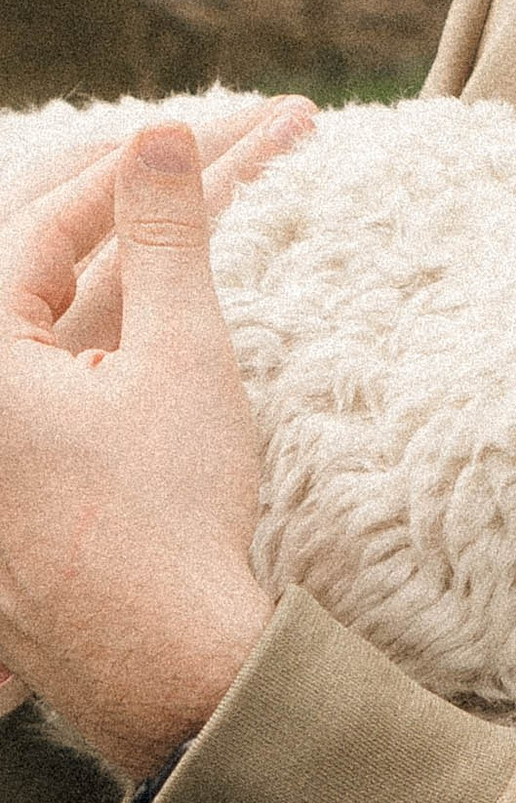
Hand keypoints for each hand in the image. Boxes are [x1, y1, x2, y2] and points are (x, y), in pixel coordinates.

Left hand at [0, 106, 312, 776]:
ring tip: (167, 200)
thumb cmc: (168, 523)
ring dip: (96, 247)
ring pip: (26, 307)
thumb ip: (169, 236)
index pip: (44, 223)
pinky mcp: (0, 476)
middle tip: (191, 146)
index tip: (208, 136)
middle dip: (108, 191)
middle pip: (19, 255)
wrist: (159, 667)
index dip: (134, 173)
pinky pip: (31, 361)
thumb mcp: (182, 360)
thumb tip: (165, 135)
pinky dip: (83, 312)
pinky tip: (129, 294)